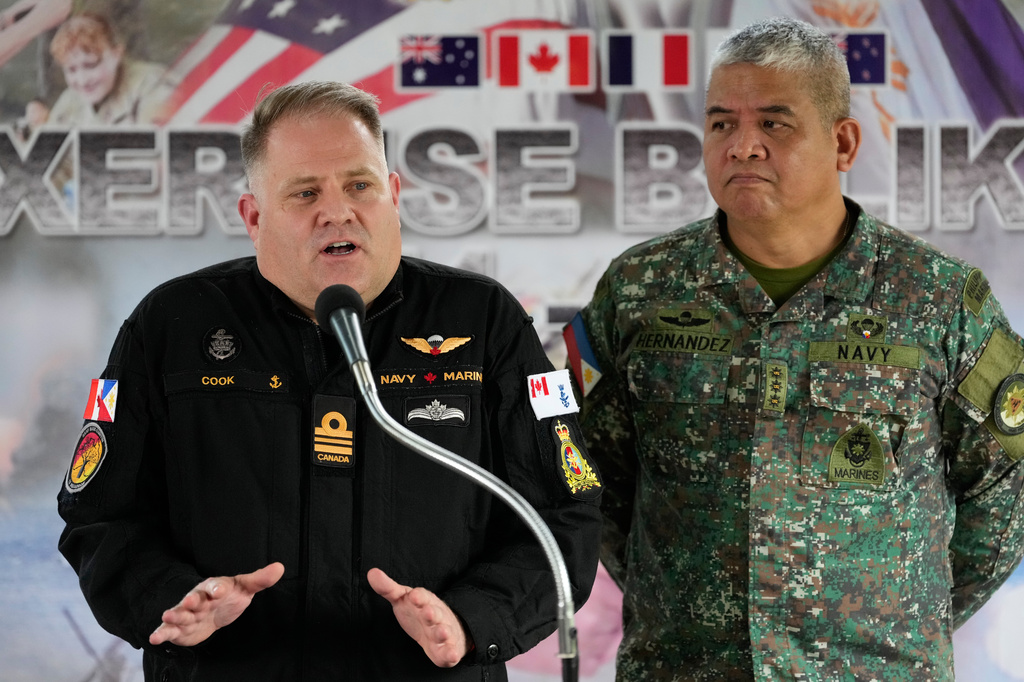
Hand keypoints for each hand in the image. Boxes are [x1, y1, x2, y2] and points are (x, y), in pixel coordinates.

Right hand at [149, 562, 284, 646]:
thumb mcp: (244, 588)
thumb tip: (280, 567)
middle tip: (190, 601)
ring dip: (175, 615)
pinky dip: (162, 633)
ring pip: (180, 613)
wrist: (212, 611)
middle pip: (195, 599)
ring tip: (168, 616)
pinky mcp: (180, 629)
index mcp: (215, 587)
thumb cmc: (229, 597)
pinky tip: (154, 638)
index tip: (220, 590)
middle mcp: (199, 599)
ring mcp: (188, 613)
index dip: (218, 587)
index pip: (217, 585)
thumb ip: (260, 579)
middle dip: (192, 600)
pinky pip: (169, 630)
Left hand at [367, 568, 469, 667]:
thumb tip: (371, 572)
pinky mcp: (446, 650)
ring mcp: (443, 633)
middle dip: (432, 613)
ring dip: (443, 632)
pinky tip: (452, 655)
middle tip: (428, 612)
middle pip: (435, 614)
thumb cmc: (420, 612)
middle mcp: (436, 616)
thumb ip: (388, 588)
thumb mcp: (403, 599)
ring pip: (443, 632)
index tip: (413, 595)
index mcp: (424, 602)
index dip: (418, 597)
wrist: (448, 628)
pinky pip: (450, 652)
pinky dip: (451, 653)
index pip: (422, 597)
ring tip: (442, 632)